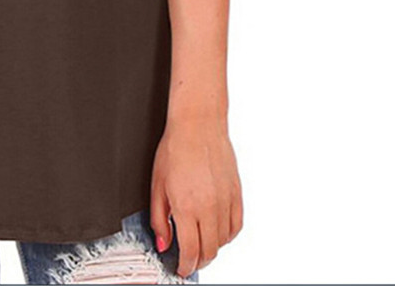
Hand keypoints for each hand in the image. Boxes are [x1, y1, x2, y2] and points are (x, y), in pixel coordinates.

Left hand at [150, 116, 242, 278]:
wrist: (198, 125)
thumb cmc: (175, 148)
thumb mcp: (157, 184)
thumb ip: (159, 218)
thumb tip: (163, 242)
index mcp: (187, 206)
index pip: (190, 251)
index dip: (185, 266)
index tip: (180, 269)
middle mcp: (209, 207)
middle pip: (209, 251)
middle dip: (198, 261)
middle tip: (188, 260)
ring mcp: (226, 201)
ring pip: (224, 241)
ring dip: (212, 249)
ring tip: (200, 245)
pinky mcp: (237, 194)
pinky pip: (236, 226)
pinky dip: (227, 235)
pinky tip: (217, 231)